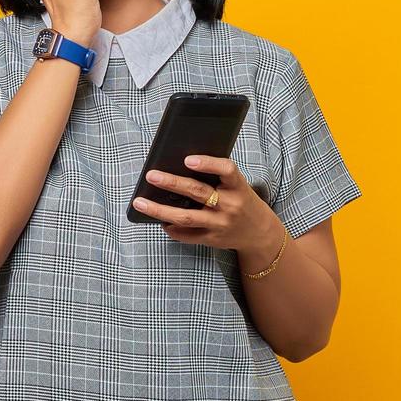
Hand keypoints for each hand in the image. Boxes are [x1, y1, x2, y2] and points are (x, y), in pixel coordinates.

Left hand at [132, 155, 281, 253]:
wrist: (260, 233)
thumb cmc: (242, 201)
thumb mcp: (237, 185)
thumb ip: (216, 177)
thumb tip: (178, 167)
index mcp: (238, 187)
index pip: (226, 170)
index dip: (208, 164)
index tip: (188, 160)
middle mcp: (230, 205)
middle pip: (197, 192)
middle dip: (171, 182)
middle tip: (150, 176)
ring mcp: (220, 224)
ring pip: (185, 217)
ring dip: (159, 210)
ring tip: (140, 202)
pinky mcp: (212, 240)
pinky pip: (186, 235)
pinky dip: (170, 228)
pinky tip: (160, 221)